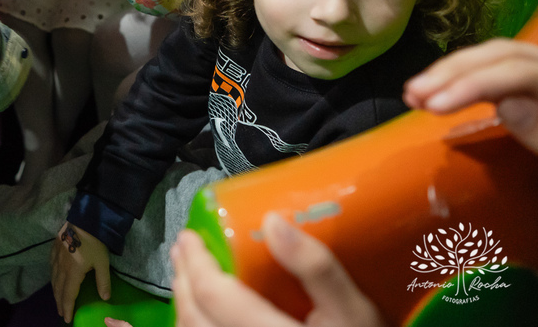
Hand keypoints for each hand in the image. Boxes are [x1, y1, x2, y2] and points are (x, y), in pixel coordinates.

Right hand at [51, 222, 110, 323]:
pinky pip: (51, 267)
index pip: (68, 295)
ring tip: (57, 300)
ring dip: (55, 292)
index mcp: (73, 272)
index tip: (66, 318)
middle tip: (61, 312)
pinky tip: (54, 278)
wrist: (84, 218)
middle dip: (59, 302)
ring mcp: (56, 257)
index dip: (67, 308)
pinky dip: (52, 277)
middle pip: (58, 289)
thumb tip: (105, 298)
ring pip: (53, 279)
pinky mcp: (54, 248)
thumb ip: (103, 281)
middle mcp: (61, 267)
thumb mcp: (102, 262)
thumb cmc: (94, 241)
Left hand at [171, 215, 384, 326]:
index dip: (196, 263)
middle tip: (183, 249)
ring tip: (185, 275)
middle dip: (183, 279)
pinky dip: (193, 324)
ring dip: (184, 303)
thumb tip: (273, 221)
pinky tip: (198, 311)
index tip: (190, 237)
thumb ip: (316, 268)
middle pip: (194, 318)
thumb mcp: (354, 310)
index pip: (214, 296)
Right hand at [404, 38, 537, 181]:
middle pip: (510, 54)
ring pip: (504, 57)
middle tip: (412, 94)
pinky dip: (469, 80)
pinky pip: (506, 73)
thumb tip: (504, 103)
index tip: (431, 106)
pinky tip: (444, 93)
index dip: (476, 83)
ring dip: (455, 72)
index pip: (526, 72)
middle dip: (457, 71)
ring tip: (415, 93)